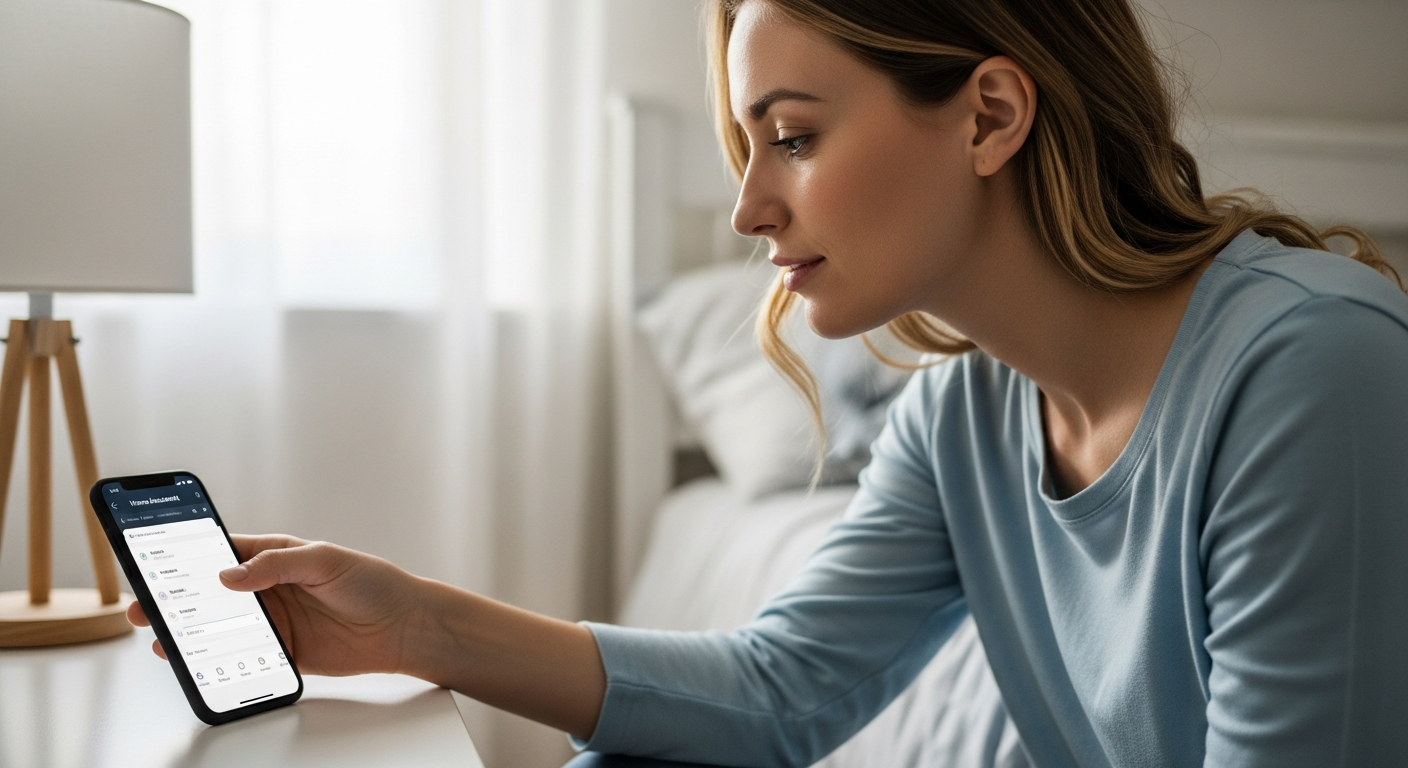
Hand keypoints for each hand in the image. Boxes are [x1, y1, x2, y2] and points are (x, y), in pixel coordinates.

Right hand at [127, 535, 425, 676]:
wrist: (403, 627)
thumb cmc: (372, 581)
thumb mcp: (325, 560)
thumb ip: (277, 565)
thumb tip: (231, 575)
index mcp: (274, 556)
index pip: (221, 553)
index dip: (187, 559)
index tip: (155, 565)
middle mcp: (268, 588)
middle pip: (211, 595)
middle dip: (178, 601)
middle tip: (146, 609)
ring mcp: (274, 621)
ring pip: (220, 628)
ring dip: (193, 635)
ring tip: (166, 641)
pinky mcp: (282, 651)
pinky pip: (244, 657)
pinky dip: (222, 662)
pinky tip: (202, 665)